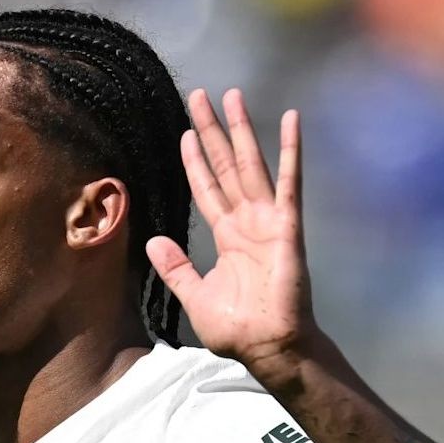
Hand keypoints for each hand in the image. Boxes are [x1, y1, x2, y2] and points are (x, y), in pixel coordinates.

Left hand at [146, 89, 317, 376]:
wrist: (268, 347)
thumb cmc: (237, 328)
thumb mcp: (195, 295)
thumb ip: (176, 268)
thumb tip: (153, 241)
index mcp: (226, 237)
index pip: (208, 188)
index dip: (196, 161)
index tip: (186, 131)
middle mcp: (246, 221)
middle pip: (225, 165)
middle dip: (212, 131)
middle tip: (201, 95)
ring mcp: (267, 220)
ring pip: (250, 164)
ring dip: (241, 129)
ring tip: (232, 96)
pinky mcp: (287, 225)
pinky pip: (289, 181)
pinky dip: (290, 150)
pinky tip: (290, 119)